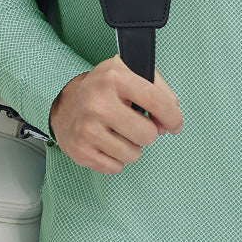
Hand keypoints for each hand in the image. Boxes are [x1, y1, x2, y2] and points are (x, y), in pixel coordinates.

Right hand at [50, 54, 183, 173]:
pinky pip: (116, 167)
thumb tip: (167, 124)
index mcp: (114, 78)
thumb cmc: (107, 90)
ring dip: (131, 147)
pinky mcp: (79, 150)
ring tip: (118, 132)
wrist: (66, 104)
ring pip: (133, 154)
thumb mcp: (132, 74)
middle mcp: (98, 103)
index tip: (175, 124)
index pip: (157, 101)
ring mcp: (87, 128)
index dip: (173, 117)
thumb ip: (160, 92)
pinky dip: (115, 159)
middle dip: (147, 132)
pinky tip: (106, 143)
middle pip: (147, 135)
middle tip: (135, 124)